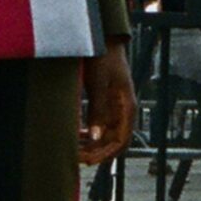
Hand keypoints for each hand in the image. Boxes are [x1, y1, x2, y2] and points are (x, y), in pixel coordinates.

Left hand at [81, 42, 135, 162]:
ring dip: (91, 144)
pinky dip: (89, 134)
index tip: (88, 160)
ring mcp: (115, 109)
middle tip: (75, 156)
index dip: (105, 154)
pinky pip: (100, 126)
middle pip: (113, 142)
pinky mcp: (106, 104)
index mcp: (127, 107)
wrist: (103, 40)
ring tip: (73, 147)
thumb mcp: (98, 83)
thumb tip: (96, 137)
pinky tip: (77, 135)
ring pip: (106, 136)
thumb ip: (98, 109)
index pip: (121, 141)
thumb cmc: (103, 58)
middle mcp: (123, 111)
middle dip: (95, 152)